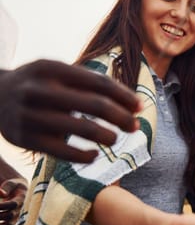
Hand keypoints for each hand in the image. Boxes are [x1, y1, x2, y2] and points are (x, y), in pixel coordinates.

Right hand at [0, 60, 141, 162]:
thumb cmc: (38, 84)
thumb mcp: (55, 72)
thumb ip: (87, 82)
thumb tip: (132, 102)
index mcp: (51, 68)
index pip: (99, 82)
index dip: (124, 96)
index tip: (140, 107)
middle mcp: (39, 89)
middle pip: (95, 105)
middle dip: (121, 117)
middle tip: (135, 126)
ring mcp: (30, 115)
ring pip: (81, 129)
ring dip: (107, 136)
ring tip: (116, 139)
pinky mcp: (24, 139)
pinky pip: (63, 152)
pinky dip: (84, 156)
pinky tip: (95, 155)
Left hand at [0, 177, 26, 224]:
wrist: (21, 192)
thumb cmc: (15, 186)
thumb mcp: (13, 183)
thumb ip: (8, 186)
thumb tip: (2, 193)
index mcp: (22, 199)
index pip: (13, 204)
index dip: (2, 206)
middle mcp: (20, 210)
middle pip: (9, 215)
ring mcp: (16, 217)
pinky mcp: (11, 223)